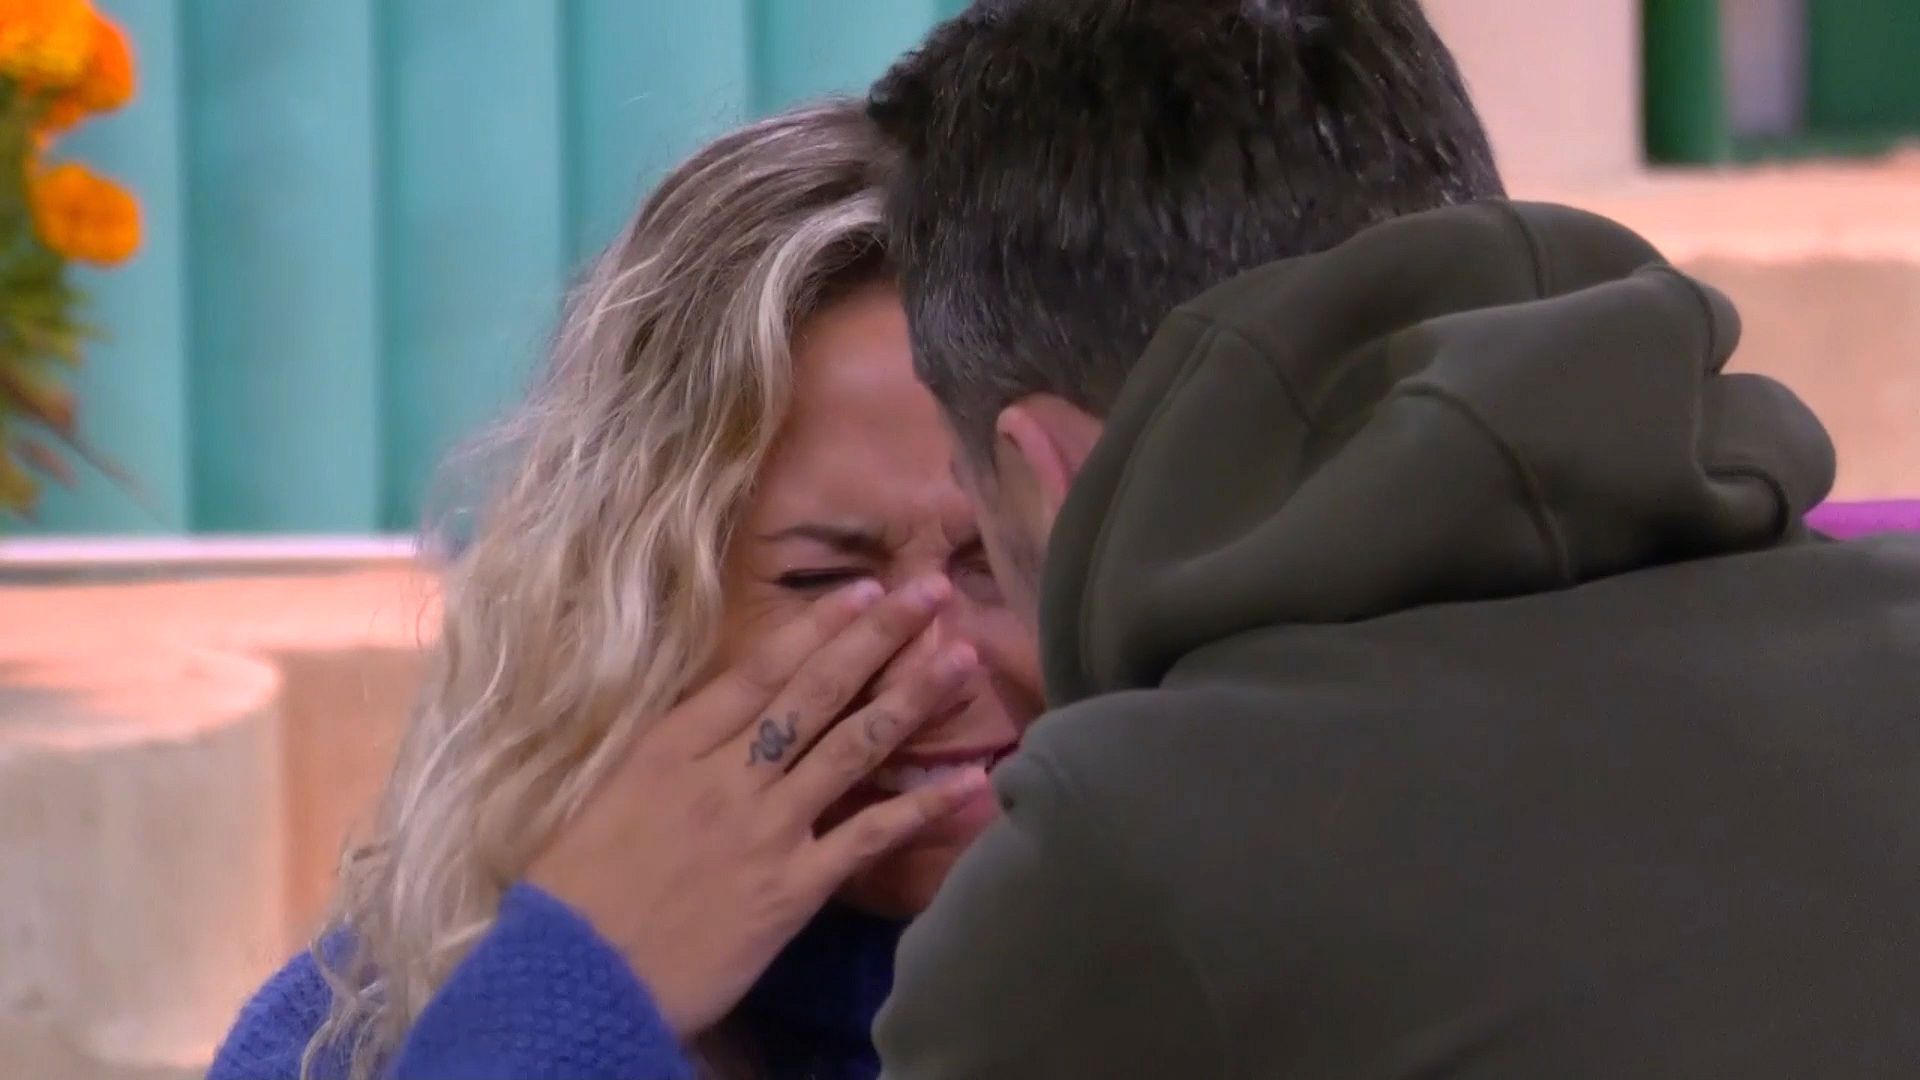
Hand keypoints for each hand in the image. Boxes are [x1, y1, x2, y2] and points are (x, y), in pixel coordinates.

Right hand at [526, 575, 987, 1037]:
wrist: (574, 979)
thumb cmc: (575, 892)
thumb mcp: (609, 797)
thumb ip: (671, 757)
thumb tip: (721, 722)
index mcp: (673, 746)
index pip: (761, 670)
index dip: (820, 625)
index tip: (867, 588)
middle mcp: (728, 775)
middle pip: (817, 691)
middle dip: (880, 635)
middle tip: (932, 591)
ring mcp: (766, 829)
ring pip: (852, 747)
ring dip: (912, 698)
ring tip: (963, 658)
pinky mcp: (791, 888)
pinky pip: (868, 838)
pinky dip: (923, 808)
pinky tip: (970, 781)